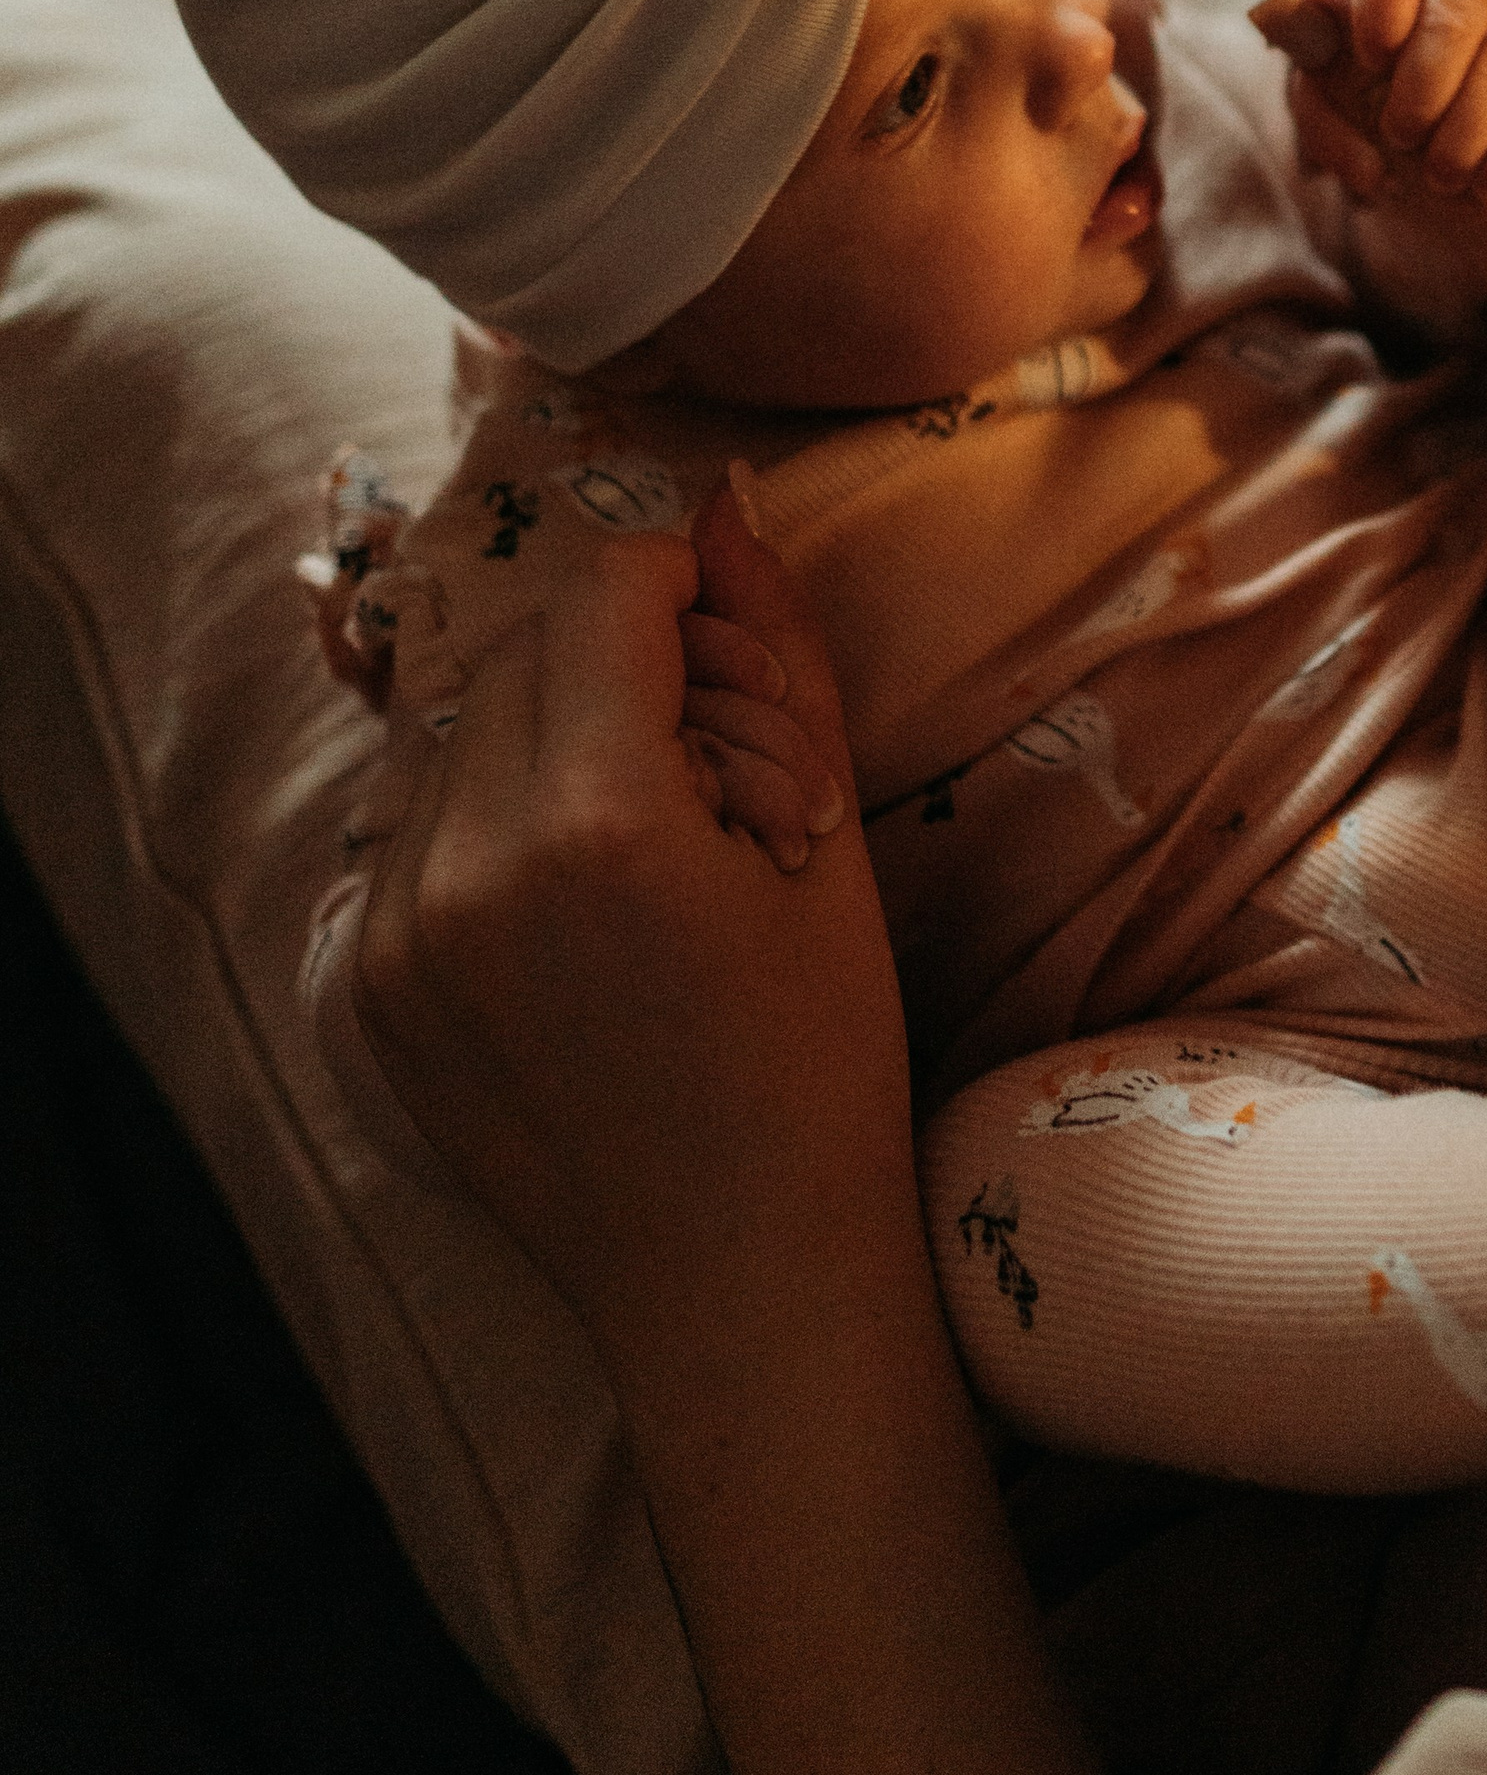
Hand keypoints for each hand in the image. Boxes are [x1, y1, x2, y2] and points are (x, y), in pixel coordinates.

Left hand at [351, 488, 903, 1370]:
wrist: (735, 1270)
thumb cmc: (819, 1054)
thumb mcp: (826, 833)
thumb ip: (771, 650)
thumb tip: (726, 504)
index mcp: (599, 822)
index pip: (604, 591)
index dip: (675, 576)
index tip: (726, 617)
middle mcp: (470, 866)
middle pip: (520, 648)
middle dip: (614, 655)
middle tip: (713, 744)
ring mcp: (403, 936)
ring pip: (456, 731)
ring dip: (545, 733)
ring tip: (647, 832)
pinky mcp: (372, 987)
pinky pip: (420, 830)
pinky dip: (494, 820)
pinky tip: (583, 903)